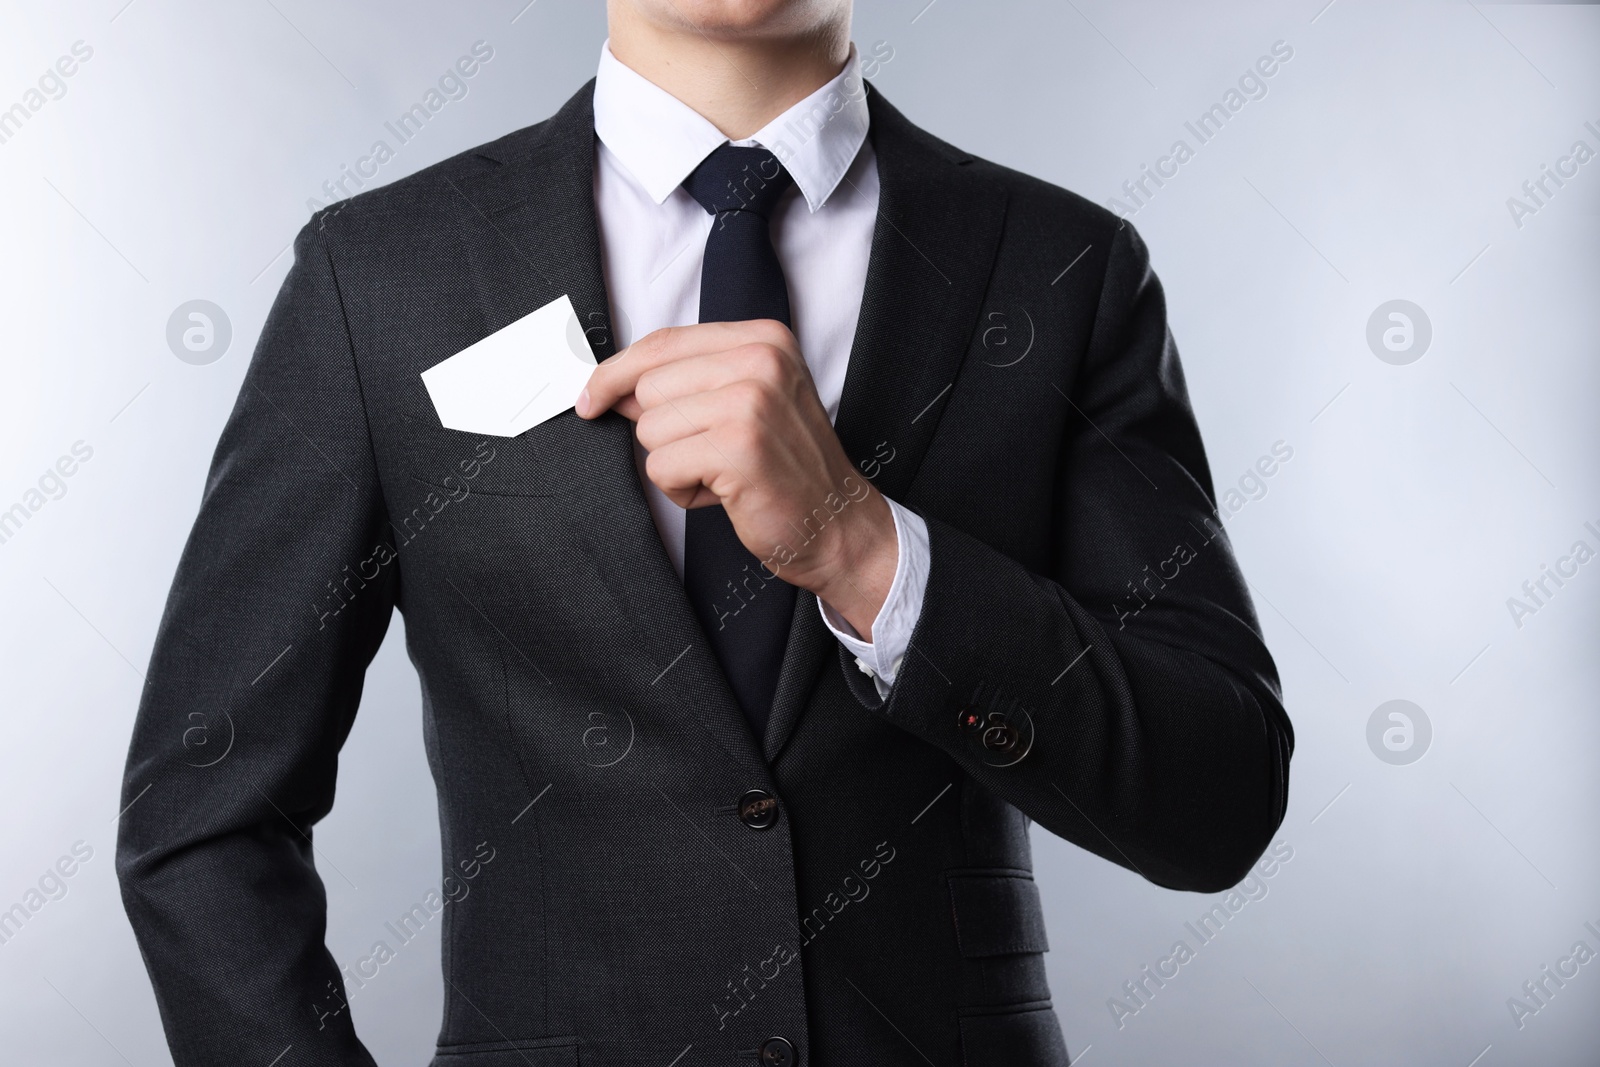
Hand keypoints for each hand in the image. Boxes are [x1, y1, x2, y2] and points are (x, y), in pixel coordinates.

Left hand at [577, 320, 895, 636]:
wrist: (837, 524)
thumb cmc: (784, 468)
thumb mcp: (746, 402)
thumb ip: (687, 381)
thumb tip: (608, 386)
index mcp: (763, 339)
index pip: (661, 343)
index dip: (615, 373)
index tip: (589, 398)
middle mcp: (760, 360)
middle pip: (649, 387)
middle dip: (664, 431)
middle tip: (712, 453)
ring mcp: (751, 401)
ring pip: (650, 429)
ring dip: (674, 463)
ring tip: (722, 473)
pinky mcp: (738, 447)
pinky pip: (661, 466)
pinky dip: (682, 490)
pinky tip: (723, 493)